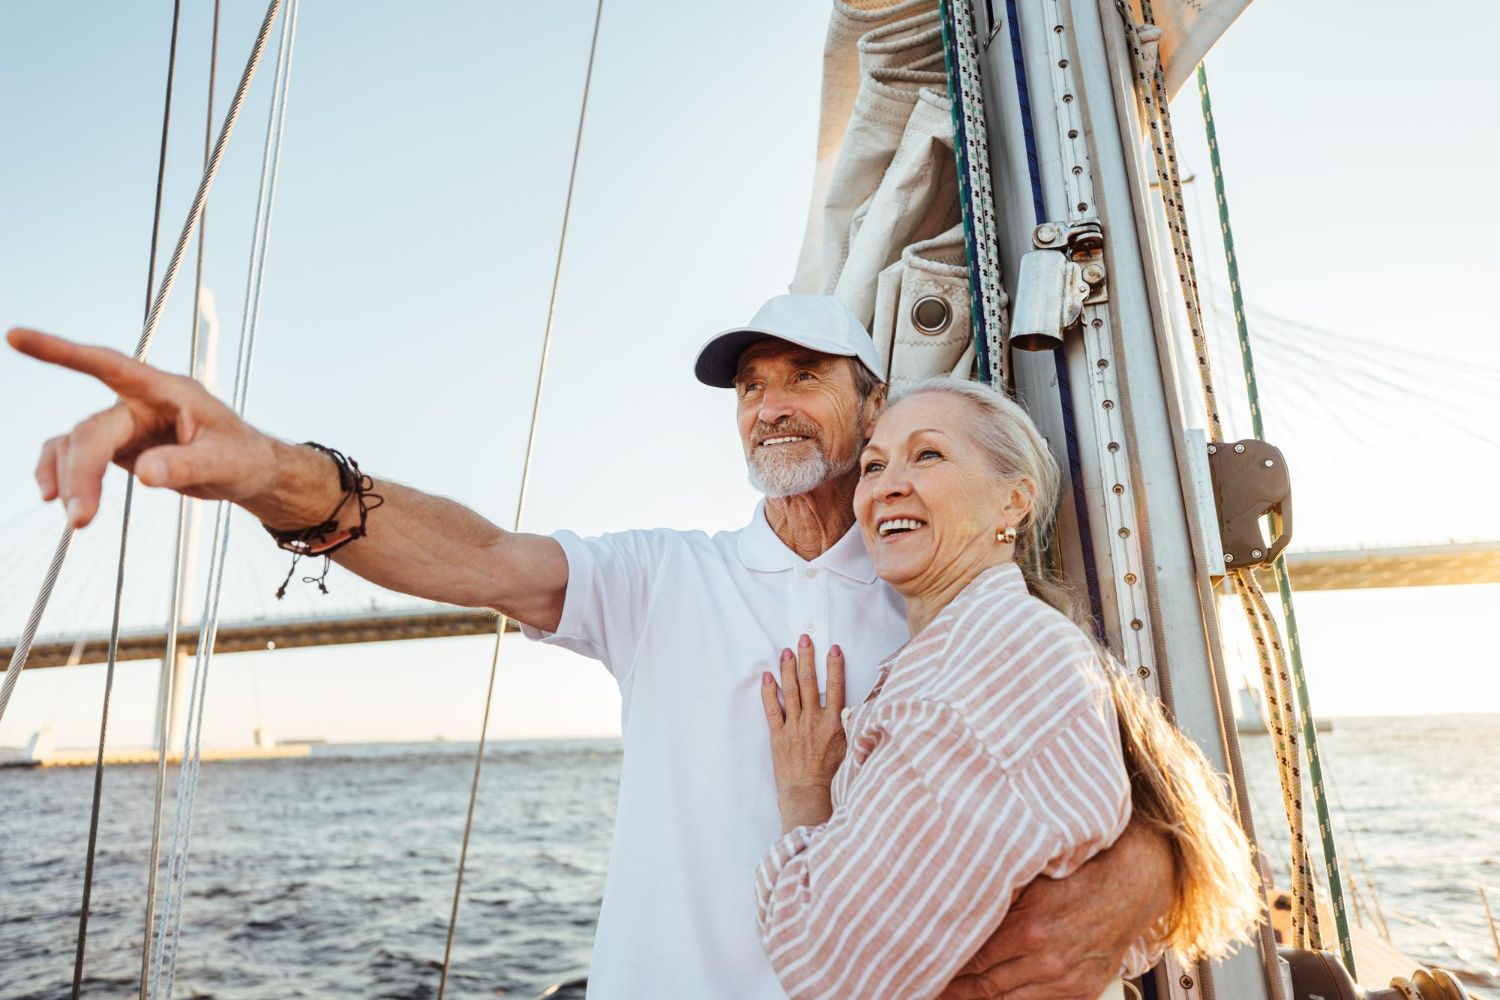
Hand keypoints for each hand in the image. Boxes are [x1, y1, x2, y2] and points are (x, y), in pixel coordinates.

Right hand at [8, 327, 276, 527]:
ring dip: (69, 479)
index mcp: (166, 392)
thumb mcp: (225, 462)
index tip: (16, 337)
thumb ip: (186, 465)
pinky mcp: (119, 447)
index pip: (109, 365)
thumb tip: (144, 472)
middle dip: (81, 472)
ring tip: (78, 519)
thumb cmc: (243, 456)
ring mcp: (125, 425)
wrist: (248, 470)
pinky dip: (63, 474)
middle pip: (92, 430)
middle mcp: (139, 403)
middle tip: (81, 519)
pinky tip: (58, 498)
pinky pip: (76, 455)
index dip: (64, 352)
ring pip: (76, 444)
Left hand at [759, 635, 846, 833]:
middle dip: (807, 658)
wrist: (810, 795)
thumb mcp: (852, 749)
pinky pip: (772, 709)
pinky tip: (768, 676)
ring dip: (789, 669)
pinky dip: (769, 692)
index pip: (836, 687)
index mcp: (834, 723)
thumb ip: (855, 725)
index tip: (833, 648)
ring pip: (791, 691)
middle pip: (810, 682)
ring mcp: (794, 727)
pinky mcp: (778, 735)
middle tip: (804, 638)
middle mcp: (813, 721)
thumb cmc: (834, 776)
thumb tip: (868, 707)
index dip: (835, 666)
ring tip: (787, 651)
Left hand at [939, 821, 1173, 999]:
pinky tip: (991, 997)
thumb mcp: (1033, 880)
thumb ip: (998, 896)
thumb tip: (960, 903)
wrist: (1129, 890)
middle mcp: (1045, 961)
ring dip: (978, 999)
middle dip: (955, 990)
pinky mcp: (1079, 992)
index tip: (926, 967)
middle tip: (929, 987)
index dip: (946, 967)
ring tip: (953, 995)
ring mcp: (1063, 981)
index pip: (974, 959)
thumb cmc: (1080, 877)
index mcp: (1029, 930)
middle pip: (985, 987)